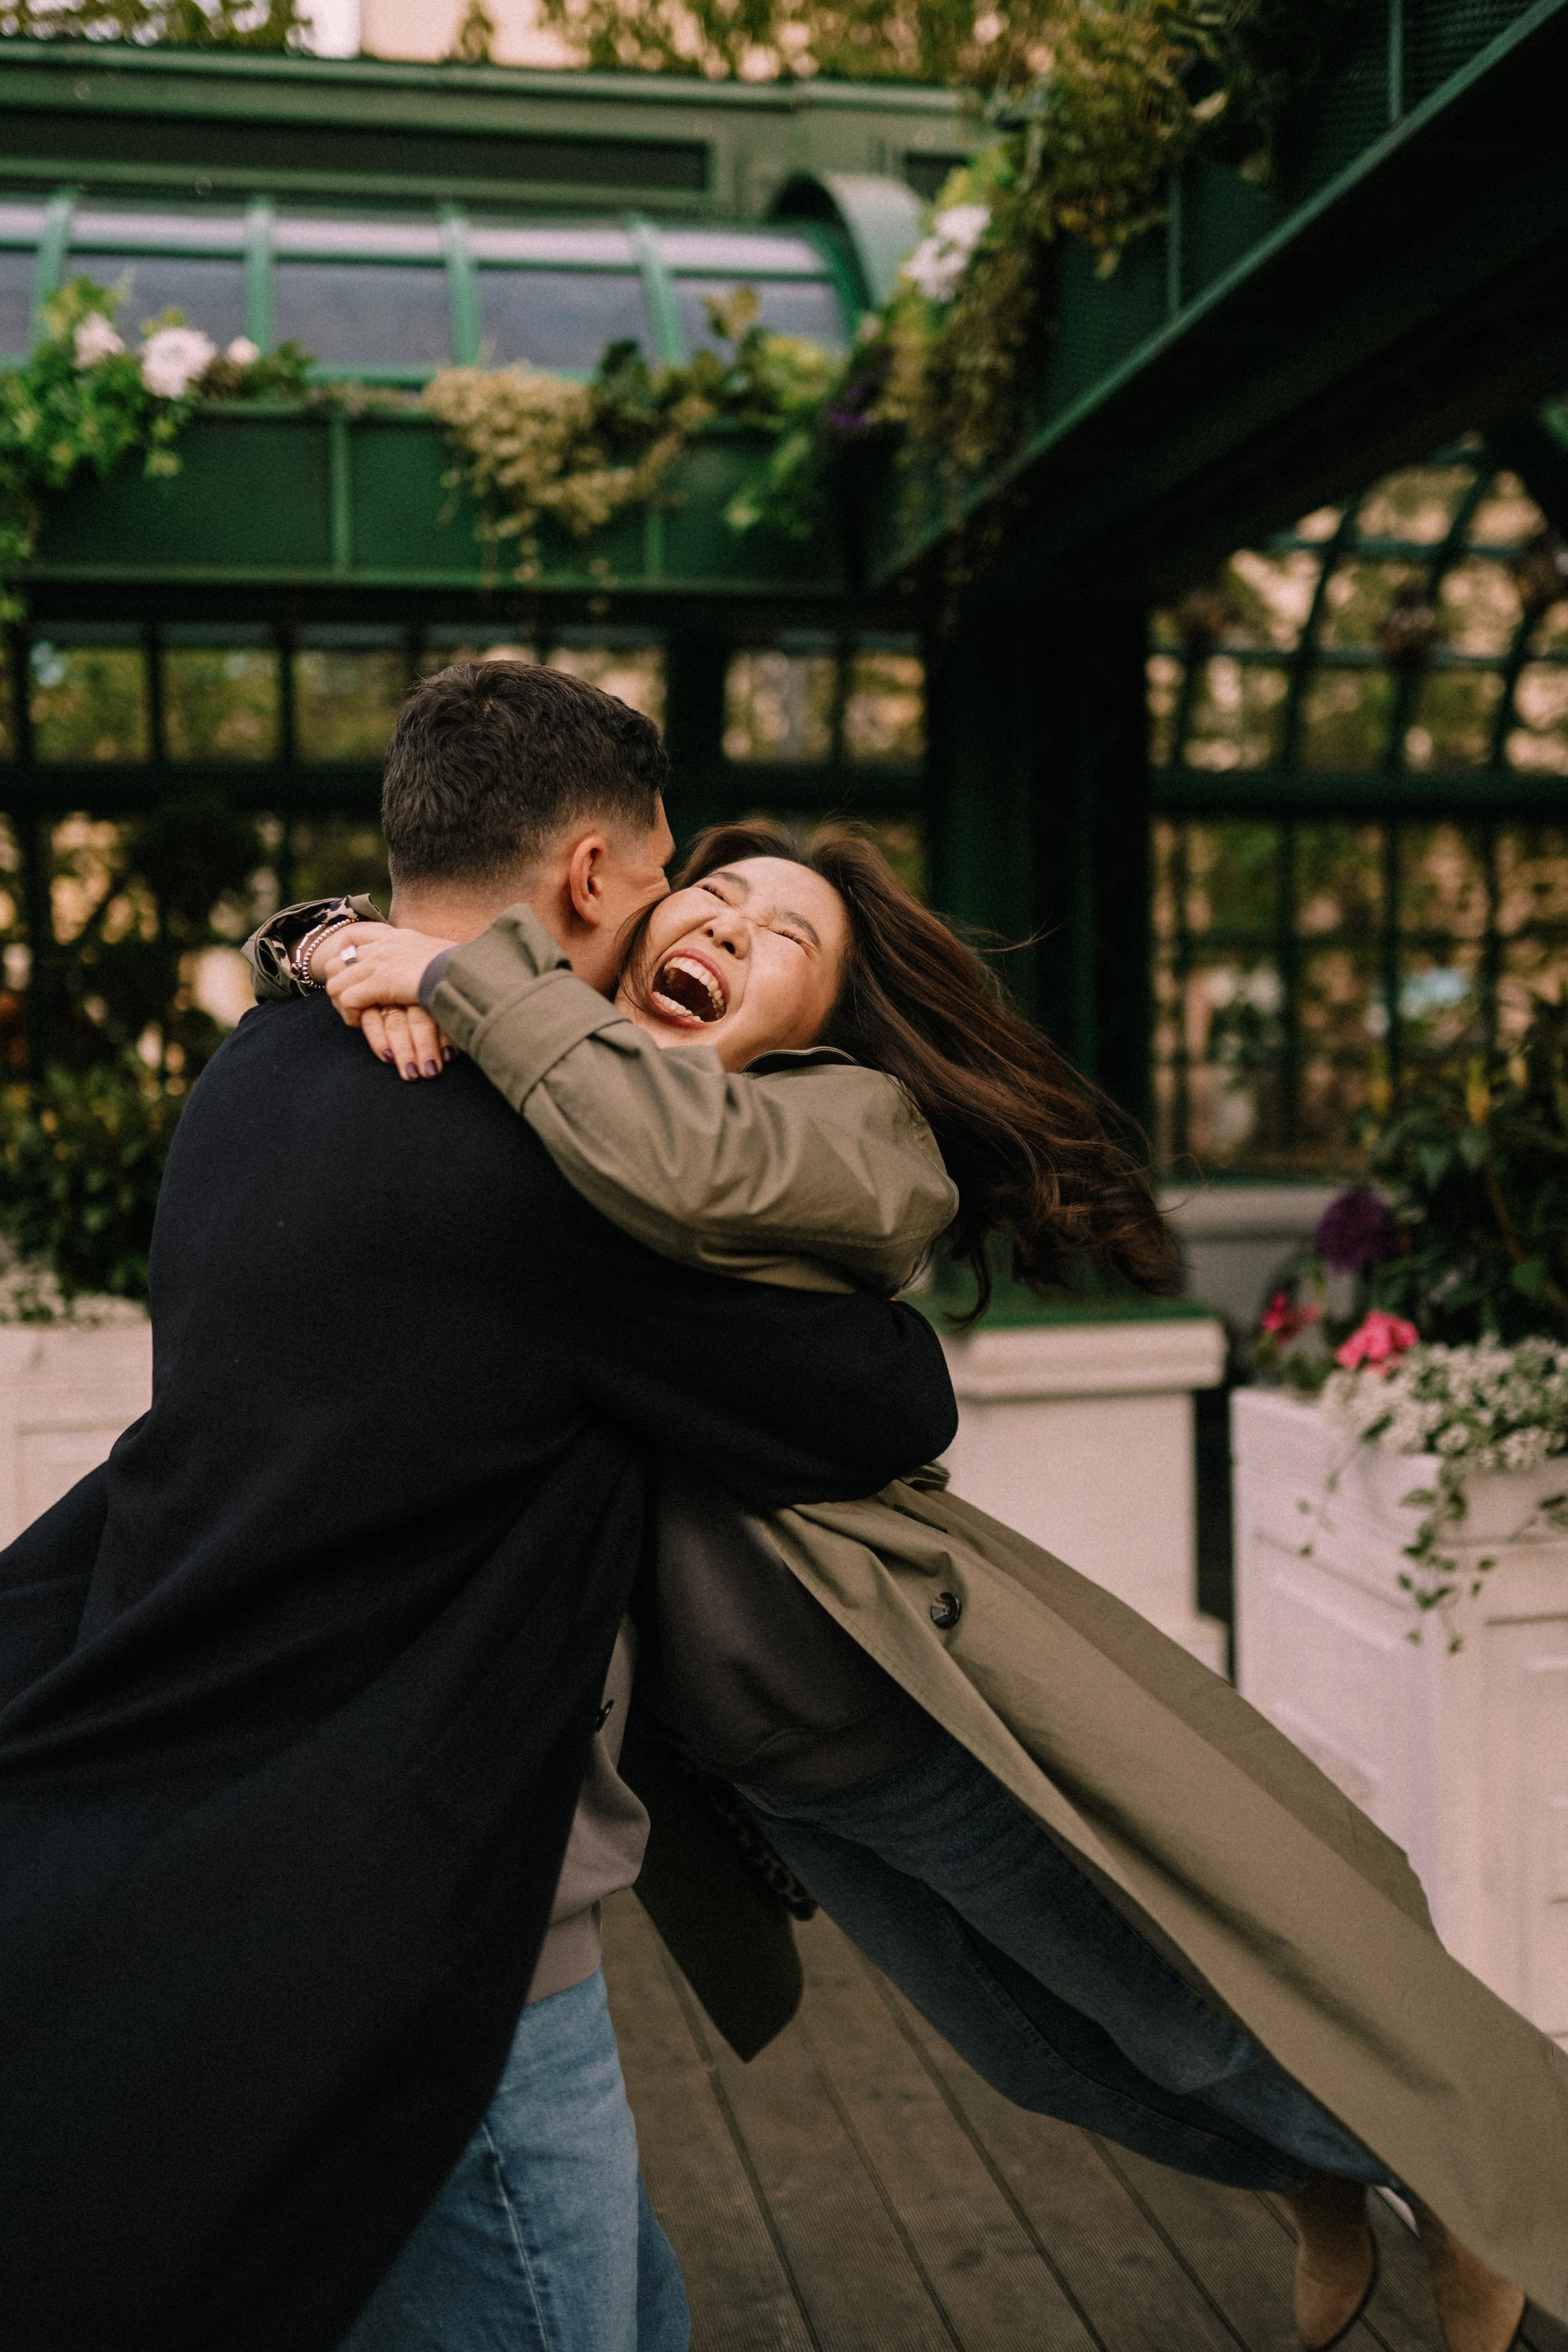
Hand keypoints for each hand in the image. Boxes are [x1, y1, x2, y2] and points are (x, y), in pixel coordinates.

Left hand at [319, 923, 458, 1081]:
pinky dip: (350, 1015)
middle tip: (348, 1001)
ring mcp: (379, 963)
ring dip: (342, 1002)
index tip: (347, 967)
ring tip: (355, 1017)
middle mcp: (384, 945)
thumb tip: (438, 972)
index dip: (344, 950)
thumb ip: (431, 963)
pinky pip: (347, 1000)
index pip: (356, 934)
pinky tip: (361, 1024)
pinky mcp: (378, 983)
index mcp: (399, 937)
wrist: (466, 973)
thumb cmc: (465, 970)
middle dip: (338, 981)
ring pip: (337, 981)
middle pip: (338, 958)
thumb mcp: (445, 959)